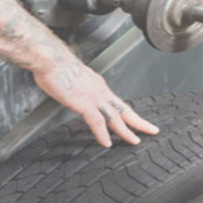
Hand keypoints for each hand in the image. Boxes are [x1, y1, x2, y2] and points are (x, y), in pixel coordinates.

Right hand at [33, 60, 159, 147]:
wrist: (50, 59)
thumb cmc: (55, 66)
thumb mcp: (72, 78)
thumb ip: (77, 88)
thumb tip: (74, 93)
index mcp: (98, 85)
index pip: (117, 102)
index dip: (127, 113)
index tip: (135, 120)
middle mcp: (100, 91)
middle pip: (124, 109)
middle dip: (139, 121)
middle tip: (152, 130)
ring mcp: (94, 97)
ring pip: (115, 117)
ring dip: (126, 131)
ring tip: (134, 141)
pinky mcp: (84, 103)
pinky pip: (97, 122)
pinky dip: (102, 134)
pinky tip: (107, 143)